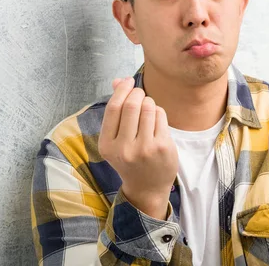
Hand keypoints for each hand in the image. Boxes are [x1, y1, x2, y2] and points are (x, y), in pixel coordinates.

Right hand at [98, 77, 178, 219]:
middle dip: (137, 93)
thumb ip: (116, 109)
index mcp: (106, 145)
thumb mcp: (116, 138)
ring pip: (148, 108)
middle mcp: (123, 148)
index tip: (127, 81)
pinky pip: (161, 116)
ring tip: (148, 109)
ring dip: (149, 102)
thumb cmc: (130, 157)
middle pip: (132, 105)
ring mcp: (144, 149)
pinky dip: (159, 112)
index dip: (121, 90)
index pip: (113, 108)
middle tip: (140, 94)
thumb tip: (118, 80)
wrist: (147, 187)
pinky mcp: (162, 147)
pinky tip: (156, 121)